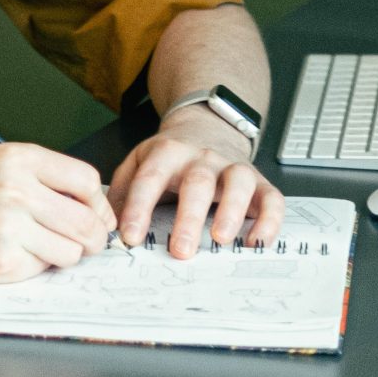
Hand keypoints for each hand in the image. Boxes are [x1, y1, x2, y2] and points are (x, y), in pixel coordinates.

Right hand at [0, 143, 117, 291]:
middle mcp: (16, 188)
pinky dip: (33, 268)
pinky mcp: (2, 261)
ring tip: (35, 248)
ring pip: (72, 251)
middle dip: (92, 239)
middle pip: (87, 221)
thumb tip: (97, 207)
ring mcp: (9, 226)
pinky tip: (9, 256)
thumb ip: (43, 179)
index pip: (87, 180)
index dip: (97, 204)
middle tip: (81, 244)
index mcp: (18, 158)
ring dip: (62, 256)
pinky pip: (43, 270)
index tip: (92, 216)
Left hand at [108, 108, 282, 257]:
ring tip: (220, 239)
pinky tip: (258, 241)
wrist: (206, 126)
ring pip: (238, 183)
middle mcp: (202, 158)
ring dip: (232, 211)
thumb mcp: (138, 162)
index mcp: (167, 152)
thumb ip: (121, 189)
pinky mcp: (259, 181)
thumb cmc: (170, 156)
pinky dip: (270, 220)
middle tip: (180, 250)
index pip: (149, 178)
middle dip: (188, 218)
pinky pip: (271, 198)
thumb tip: (106, 223)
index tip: (130, 236)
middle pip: (197, 182)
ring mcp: (232, 167)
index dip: (138, 207)